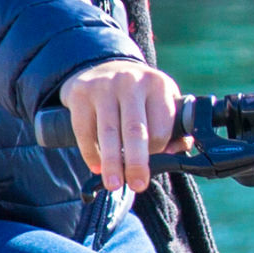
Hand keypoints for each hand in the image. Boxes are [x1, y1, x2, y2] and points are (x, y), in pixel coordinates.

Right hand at [60, 58, 180, 198]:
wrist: (102, 68)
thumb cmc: (138, 95)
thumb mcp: (161, 100)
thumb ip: (173, 128)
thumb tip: (173, 155)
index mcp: (157, 85)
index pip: (160, 127)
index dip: (158, 151)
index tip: (155, 164)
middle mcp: (131, 82)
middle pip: (135, 130)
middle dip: (137, 162)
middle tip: (138, 184)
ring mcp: (104, 86)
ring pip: (108, 132)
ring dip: (111, 162)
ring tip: (114, 184)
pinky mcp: (80, 94)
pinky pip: (84, 130)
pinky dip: (90, 153)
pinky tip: (96, 167)